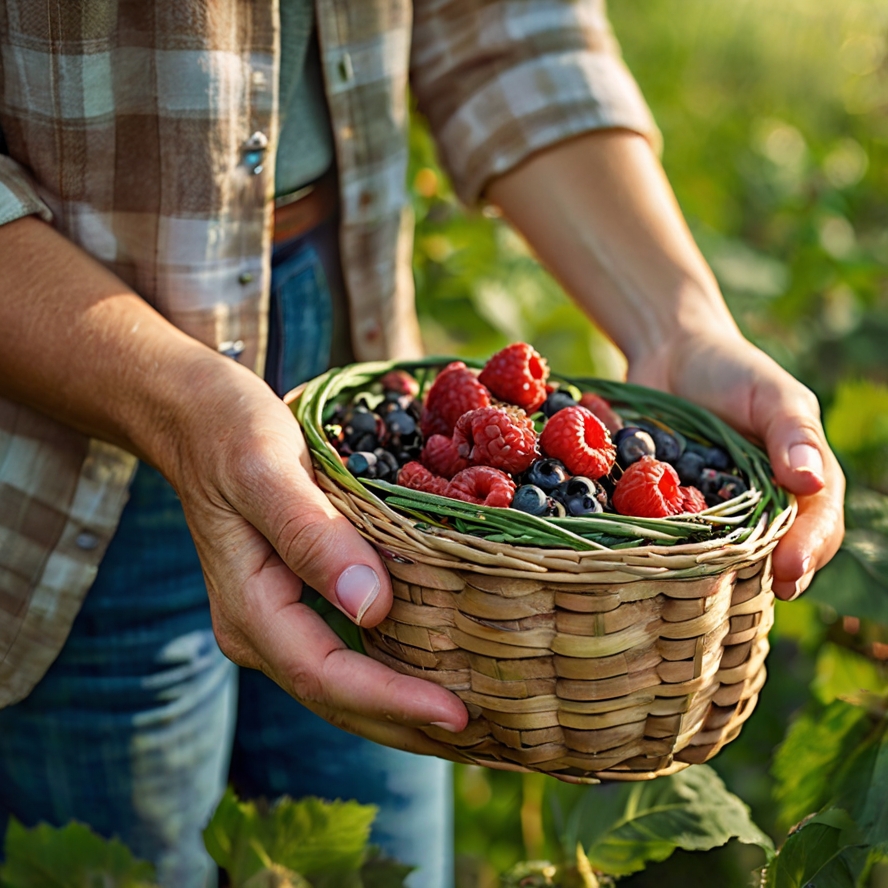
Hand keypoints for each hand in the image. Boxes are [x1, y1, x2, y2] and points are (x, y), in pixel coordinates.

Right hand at [158, 357, 469, 753]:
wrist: (196, 416)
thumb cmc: (230, 433)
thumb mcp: (268, 471)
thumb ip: (312, 536)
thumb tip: (372, 607)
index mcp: (249, 607)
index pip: (325, 676)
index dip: (392, 701)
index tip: (457, 712)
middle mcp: (261, 628)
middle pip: (339, 702)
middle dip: (407, 728)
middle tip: (485, 738)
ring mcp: (277, 619)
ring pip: (345, 686)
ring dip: (403, 711)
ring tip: (473, 723)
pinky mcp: (296, 601)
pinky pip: (348, 651)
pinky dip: (392, 671)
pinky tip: (435, 670)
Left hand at [627, 329, 844, 599]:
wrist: (670, 356)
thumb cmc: (732, 370)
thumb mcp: (771, 393)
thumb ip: (793, 432)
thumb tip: (811, 483)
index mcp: (802, 482)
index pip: (818, 525)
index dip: (808, 550)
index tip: (790, 570)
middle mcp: (762, 506)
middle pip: (776, 553)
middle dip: (768, 576)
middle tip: (757, 592)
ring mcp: (716, 512)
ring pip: (726, 556)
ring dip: (720, 575)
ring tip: (710, 592)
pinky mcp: (672, 510)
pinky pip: (676, 539)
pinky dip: (672, 554)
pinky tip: (661, 566)